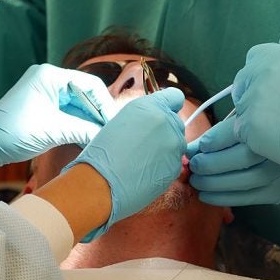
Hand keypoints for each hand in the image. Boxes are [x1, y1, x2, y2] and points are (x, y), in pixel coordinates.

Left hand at [0, 64, 115, 175]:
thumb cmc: (14, 133)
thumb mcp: (54, 130)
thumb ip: (83, 130)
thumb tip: (106, 135)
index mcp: (50, 76)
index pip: (88, 84)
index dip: (104, 103)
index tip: (113, 122)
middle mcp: (48, 79)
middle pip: (84, 92)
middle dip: (97, 112)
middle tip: (111, 130)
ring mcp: (45, 91)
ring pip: (76, 103)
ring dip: (88, 118)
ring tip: (102, 134)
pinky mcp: (42, 105)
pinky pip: (67, 110)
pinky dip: (77, 122)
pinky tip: (89, 134)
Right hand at [64, 88, 186, 238]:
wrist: (102, 182)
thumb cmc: (104, 151)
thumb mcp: (123, 120)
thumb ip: (145, 116)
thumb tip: (153, 121)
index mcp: (152, 106)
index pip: (175, 96)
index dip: (169, 106)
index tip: (161, 114)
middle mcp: (168, 122)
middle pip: (176, 122)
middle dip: (165, 131)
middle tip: (146, 143)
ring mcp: (175, 145)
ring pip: (177, 144)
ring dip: (166, 149)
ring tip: (144, 161)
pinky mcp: (176, 166)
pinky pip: (174, 162)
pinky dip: (164, 166)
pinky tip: (146, 172)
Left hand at [188, 114, 279, 205]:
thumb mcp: (273, 109)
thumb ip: (248, 113)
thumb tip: (217, 122)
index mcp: (269, 126)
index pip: (231, 134)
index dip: (208, 141)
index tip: (195, 145)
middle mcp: (273, 152)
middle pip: (231, 159)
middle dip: (206, 162)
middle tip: (191, 163)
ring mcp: (276, 175)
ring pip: (236, 182)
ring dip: (210, 182)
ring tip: (195, 180)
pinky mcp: (278, 193)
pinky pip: (245, 198)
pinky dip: (223, 198)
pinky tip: (207, 195)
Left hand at [231, 44, 279, 190]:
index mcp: (278, 56)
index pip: (254, 56)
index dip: (258, 70)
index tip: (267, 82)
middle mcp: (262, 74)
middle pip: (242, 81)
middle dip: (250, 93)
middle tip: (270, 109)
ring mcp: (252, 100)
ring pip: (241, 108)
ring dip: (253, 117)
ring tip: (278, 128)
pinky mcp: (248, 126)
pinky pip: (241, 131)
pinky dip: (252, 137)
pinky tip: (273, 141)